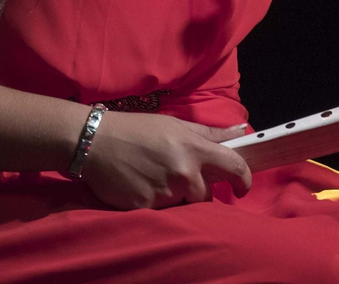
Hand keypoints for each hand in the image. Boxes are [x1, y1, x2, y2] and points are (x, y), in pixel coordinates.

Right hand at [79, 113, 251, 209]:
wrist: (95, 142)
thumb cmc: (136, 130)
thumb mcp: (175, 125)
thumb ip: (209, 133)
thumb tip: (240, 129)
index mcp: (194, 148)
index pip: (234, 167)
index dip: (243, 180)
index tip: (241, 188)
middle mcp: (184, 172)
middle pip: (206, 195)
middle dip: (195, 189)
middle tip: (173, 175)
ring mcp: (166, 192)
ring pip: (184, 205)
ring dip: (175, 197)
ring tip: (154, 179)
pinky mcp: (148, 208)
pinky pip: (161, 213)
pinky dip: (154, 204)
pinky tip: (141, 187)